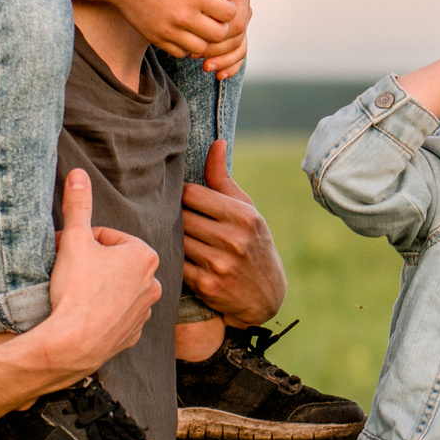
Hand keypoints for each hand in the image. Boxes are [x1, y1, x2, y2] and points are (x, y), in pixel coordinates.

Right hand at [18, 170, 161, 390]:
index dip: (84, 241)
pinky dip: (102, 313)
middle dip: (92, 264)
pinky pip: (117, 316)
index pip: (108, 237)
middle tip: (69, 271)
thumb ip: (78, 205)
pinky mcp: (133, 335)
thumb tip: (78, 173)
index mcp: (144, 255)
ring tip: (75, 295)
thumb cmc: (77, 289)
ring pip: (117, 289)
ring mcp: (145, 311)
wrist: (73, 343)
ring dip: (99, 287)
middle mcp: (154, 282)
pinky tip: (84, 315)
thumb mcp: (74, 239)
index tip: (67, 251)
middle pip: (115, 263)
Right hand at [109, 0, 241, 59]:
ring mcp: (168, 30)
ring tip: (198, 26)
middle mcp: (183, 16)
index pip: (228, 14)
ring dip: (204, 39)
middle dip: (220, 26)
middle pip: (218, 35)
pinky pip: (180, 53)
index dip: (229, 9)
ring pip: (200, 48)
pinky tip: (183, 31)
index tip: (222, 4)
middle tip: (213, 17)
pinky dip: (186, 45)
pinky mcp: (156, 39)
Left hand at [182, 141, 284, 324]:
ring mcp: (219, 264)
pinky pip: (177, 264)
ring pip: (177, 240)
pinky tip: (183, 258)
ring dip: (174, 239)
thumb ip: (224, 180)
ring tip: (179, 238)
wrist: (265, 297)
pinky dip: (177, 261)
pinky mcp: (206, 285)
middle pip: (181, 217)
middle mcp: (233, 239)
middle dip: (177, 218)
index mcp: (244, 216)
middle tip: (178, 220)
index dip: (183, 196)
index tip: (185, 201)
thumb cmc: (253, 244)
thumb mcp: (247, 211)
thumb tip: (217, 142)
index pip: (192, 194)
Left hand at [196, 0, 250, 80]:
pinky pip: (238, 57)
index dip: (218, 34)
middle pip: (237, 37)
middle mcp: (242, 11)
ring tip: (204, 66)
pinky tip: (218, 75)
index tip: (195, 36)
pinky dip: (230, 68)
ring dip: (223, 61)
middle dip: (217, 49)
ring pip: (240, 49)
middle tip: (194, 54)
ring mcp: (239, 27)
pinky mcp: (233, 40)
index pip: (236, 21)